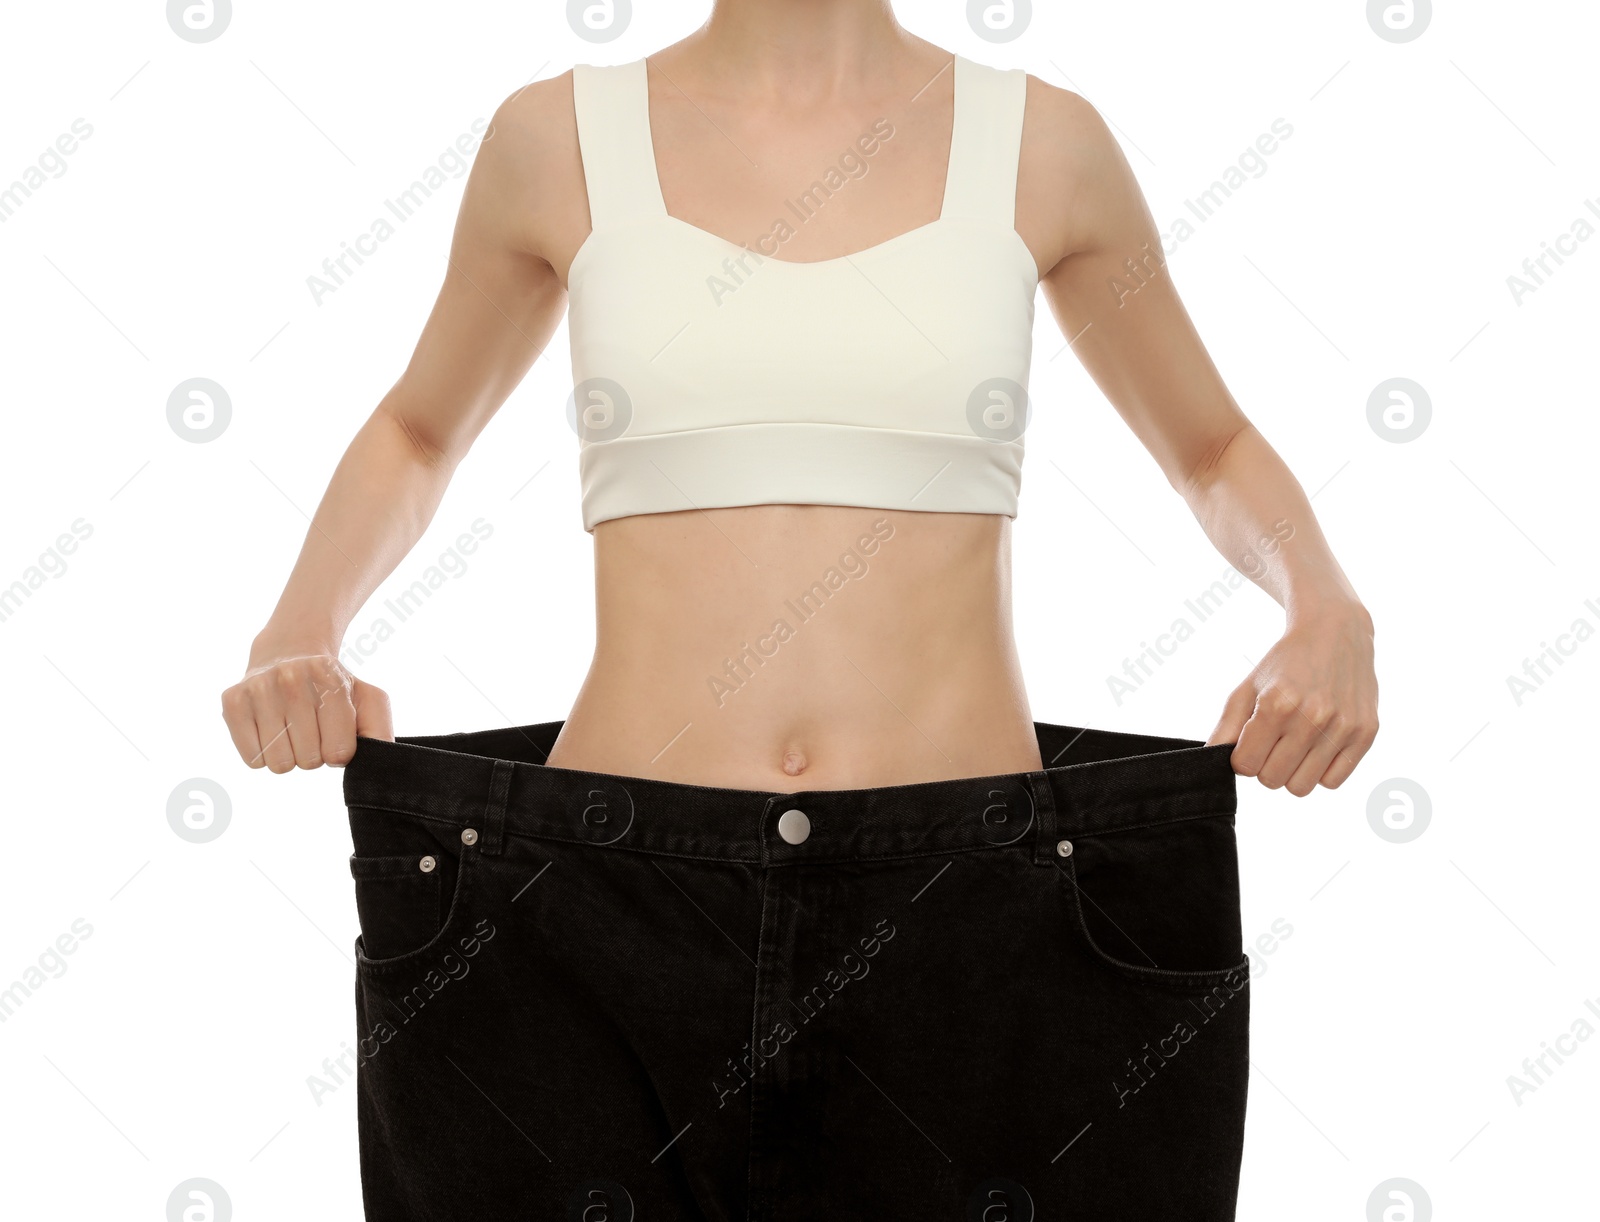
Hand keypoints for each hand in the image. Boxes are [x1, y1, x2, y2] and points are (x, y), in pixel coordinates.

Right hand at [221, 646, 391, 771]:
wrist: (289, 653)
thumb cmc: (333, 686)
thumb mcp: (367, 700)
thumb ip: (380, 731)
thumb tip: (377, 761)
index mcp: (330, 680)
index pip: (338, 753)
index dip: (338, 752)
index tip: (334, 734)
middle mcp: (291, 679)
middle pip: (308, 761)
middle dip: (313, 754)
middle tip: (311, 729)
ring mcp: (258, 688)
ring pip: (279, 764)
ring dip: (288, 755)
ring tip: (291, 728)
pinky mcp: (232, 701)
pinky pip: (253, 759)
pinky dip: (263, 753)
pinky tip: (269, 728)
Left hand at [1207, 602, 1377, 794]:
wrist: (1336, 633)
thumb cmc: (1286, 662)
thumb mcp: (1249, 686)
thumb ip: (1227, 726)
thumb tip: (1212, 759)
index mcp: (1277, 704)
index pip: (1245, 765)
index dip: (1242, 757)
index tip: (1250, 741)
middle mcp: (1312, 718)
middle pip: (1271, 780)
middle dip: (1265, 765)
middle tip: (1273, 740)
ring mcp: (1342, 727)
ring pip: (1301, 788)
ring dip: (1292, 772)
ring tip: (1295, 744)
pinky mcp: (1366, 734)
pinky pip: (1332, 782)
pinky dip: (1320, 771)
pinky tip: (1318, 745)